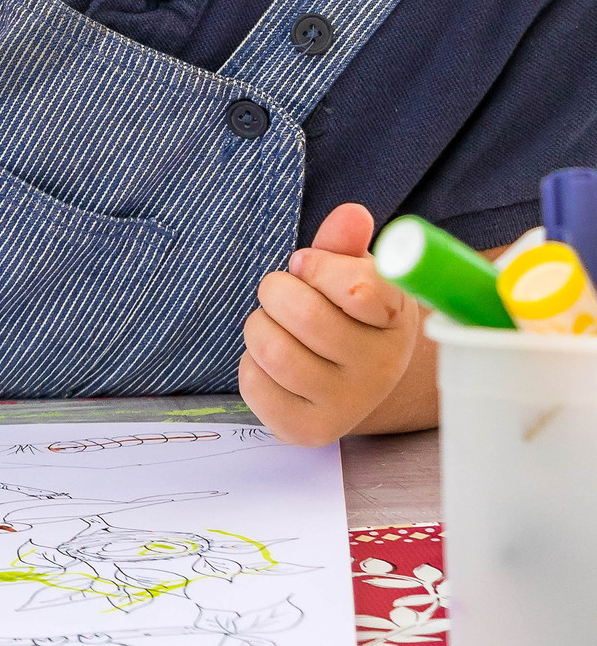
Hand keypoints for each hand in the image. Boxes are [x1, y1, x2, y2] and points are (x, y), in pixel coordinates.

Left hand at [238, 203, 422, 444]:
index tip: (306, 265)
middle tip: (281, 292)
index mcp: (395, 319)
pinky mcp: (306, 430)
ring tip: (274, 324)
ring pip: (273, 349)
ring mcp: (345, 405)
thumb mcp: (349, 270)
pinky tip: (271, 362)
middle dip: (276, 290)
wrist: (348, 377)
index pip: (358, 288)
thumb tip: (352, 214)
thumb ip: (344, 241)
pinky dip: (250, 363)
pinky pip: (253, 383)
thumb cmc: (346, 311)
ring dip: (259, 325)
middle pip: (304, 316)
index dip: (317, 266)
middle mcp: (379, 368)